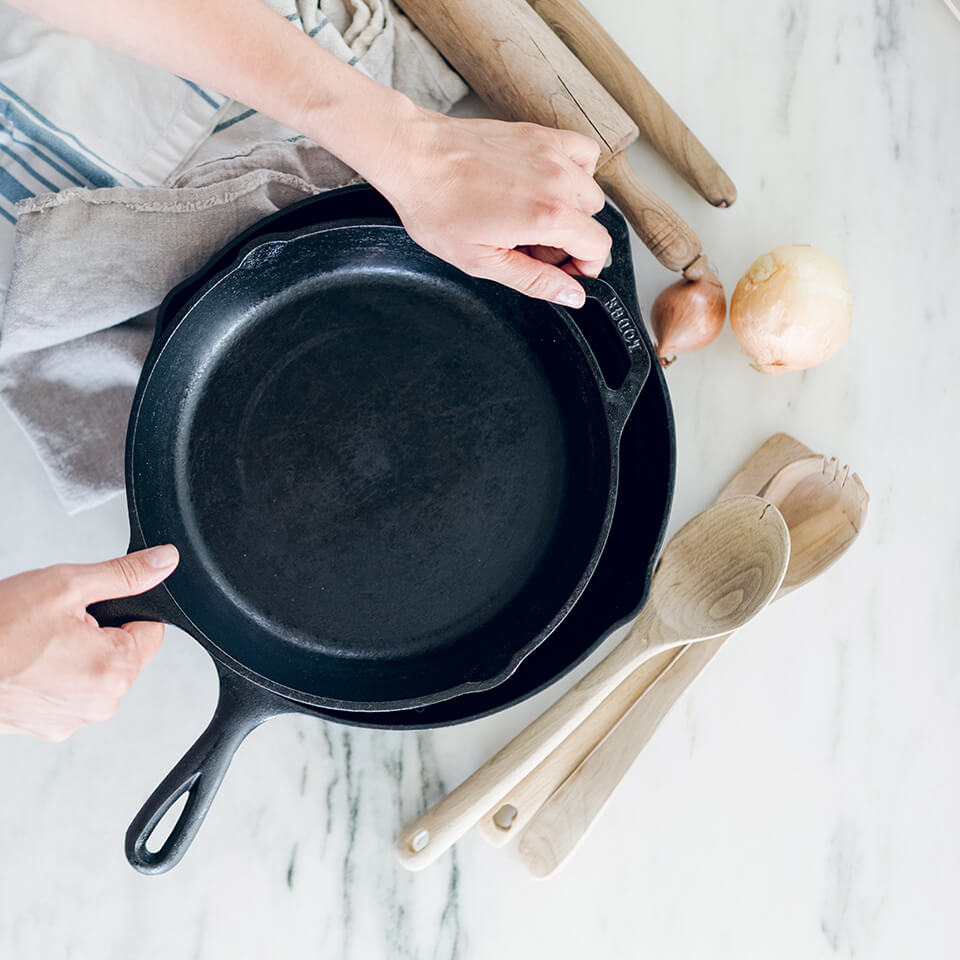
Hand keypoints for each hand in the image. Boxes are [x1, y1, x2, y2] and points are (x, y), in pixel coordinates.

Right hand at [0, 544, 178, 740]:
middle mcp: (101, 703)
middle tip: (56, 624)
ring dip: (75, 654)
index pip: (151, 630)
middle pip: (123, 652)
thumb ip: (124, 575)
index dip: (123, 610)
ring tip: (36, 643)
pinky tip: (27, 662)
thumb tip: (164, 562)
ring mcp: (72, 719)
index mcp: (116, 670)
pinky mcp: (47, 726)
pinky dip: (53, 675)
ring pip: (94, 671)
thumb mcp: (68, 585)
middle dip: (98, 632)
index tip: (90, 608)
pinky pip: (67, 691)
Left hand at [367, 109, 610, 308]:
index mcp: (547, 217)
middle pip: (593, 220)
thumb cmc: (438, 206)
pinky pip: (582, 152)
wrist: (414, 156)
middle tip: (532, 246)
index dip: (584, 268)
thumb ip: (535, 281)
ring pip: (590, 188)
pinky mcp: (539, 134)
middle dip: (571, 240)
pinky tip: (546, 181)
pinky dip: (575, 169)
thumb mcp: (483, 261)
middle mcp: (558, 181)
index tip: (561, 271)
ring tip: (534, 215)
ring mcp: (551, 153)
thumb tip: (572, 296)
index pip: (598, 247)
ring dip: (572, 207)